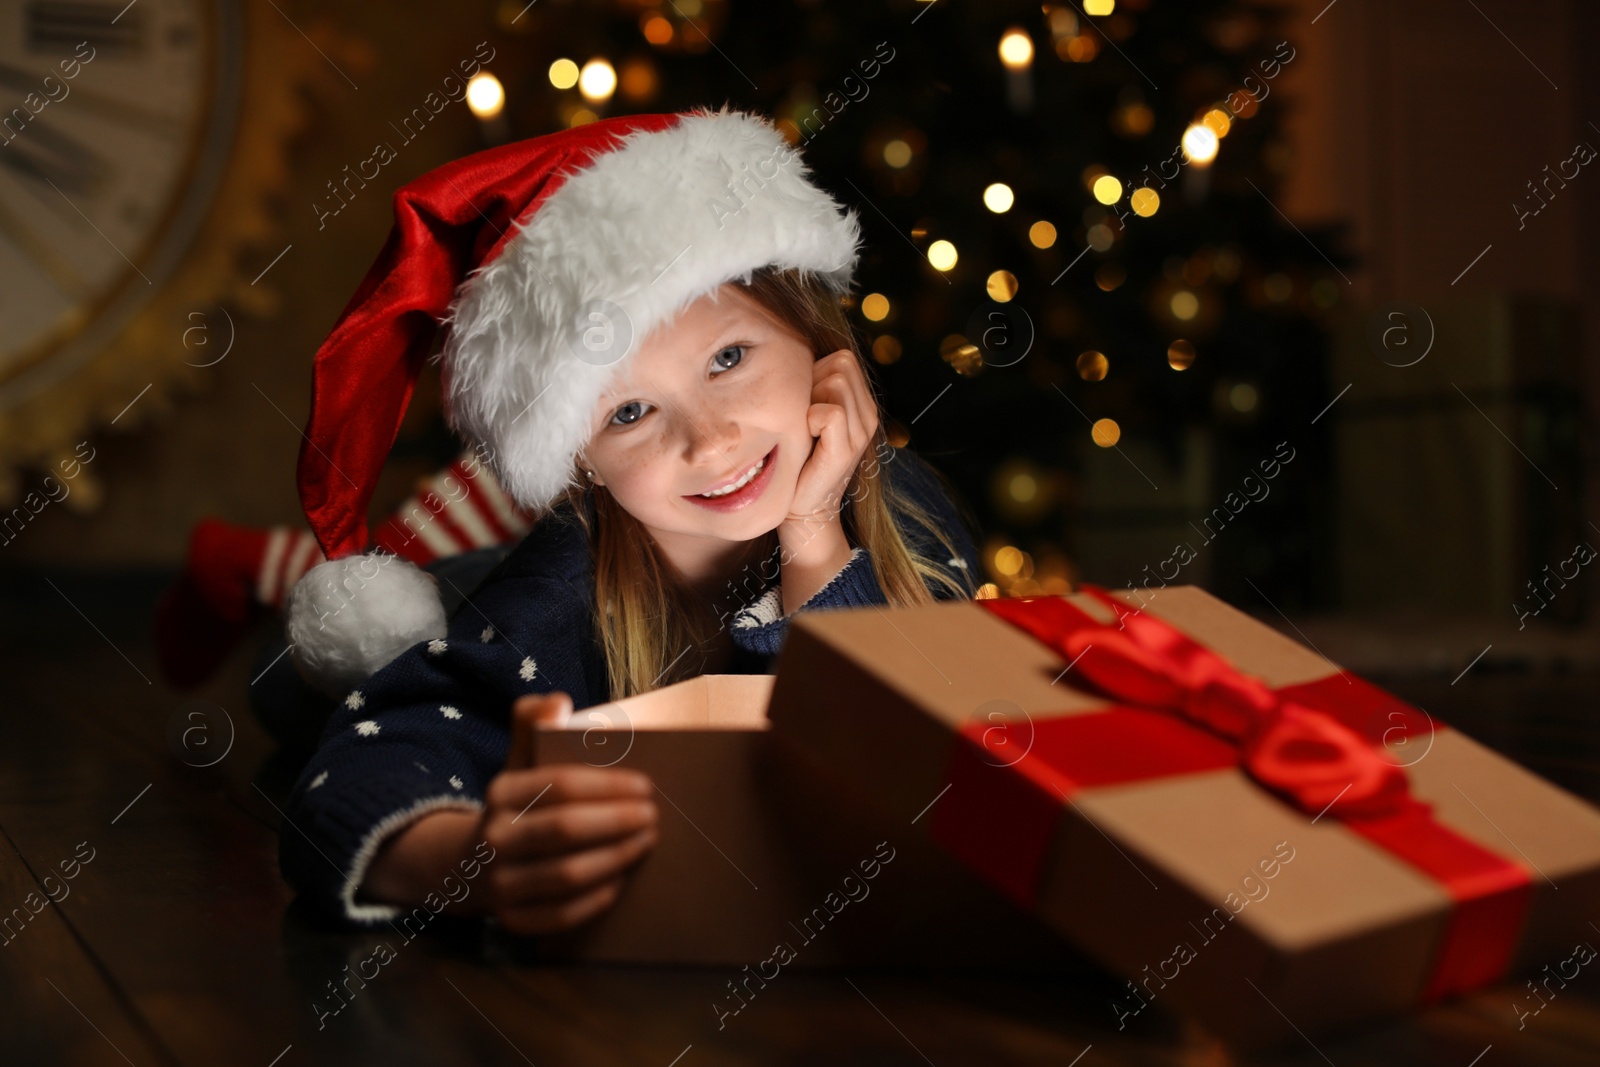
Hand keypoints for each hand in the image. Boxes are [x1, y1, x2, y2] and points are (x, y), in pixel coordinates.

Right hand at [476, 691, 658, 934]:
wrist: (471, 864)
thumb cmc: (518, 805)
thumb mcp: (519, 760)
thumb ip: (534, 724)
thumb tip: (557, 701)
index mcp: (500, 793)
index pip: (560, 785)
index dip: (608, 785)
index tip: (646, 786)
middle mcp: (494, 839)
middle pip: (565, 830)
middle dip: (617, 822)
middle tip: (652, 816)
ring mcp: (499, 884)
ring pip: (566, 876)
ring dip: (615, 859)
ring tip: (645, 843)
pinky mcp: (510, 920)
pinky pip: (560, 916)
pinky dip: (595, 900)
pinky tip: (621, 879)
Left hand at [781, 349, 879, 551]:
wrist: (802, 511)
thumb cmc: (797, 461)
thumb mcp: (807, 417)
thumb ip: (813, 388)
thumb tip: (791, 357)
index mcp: (861, 405)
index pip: (843, 358)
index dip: (816, 371)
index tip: (803, 403)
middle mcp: (868, 415)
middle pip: (841, 363)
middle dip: (814, 381)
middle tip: (802, 415)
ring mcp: (861, 432)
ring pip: (836, 381)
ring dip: (810, 398)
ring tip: (804, 427)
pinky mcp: (847, 449)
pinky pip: (830, 412)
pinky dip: (810, 419)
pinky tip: (806, 437)